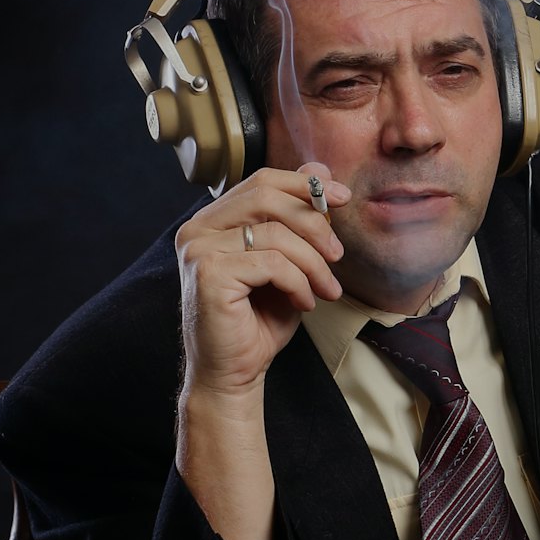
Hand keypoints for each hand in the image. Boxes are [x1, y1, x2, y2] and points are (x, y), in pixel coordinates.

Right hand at [174, 163, 352, 399]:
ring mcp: (198, 250)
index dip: (305, 185)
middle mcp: (197, 229)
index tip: (342, 198)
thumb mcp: (289, 260)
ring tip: (326, 288)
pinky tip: (305, 302)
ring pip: (276, 234)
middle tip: (338, 254)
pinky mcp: (208, 274)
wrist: (235, 372)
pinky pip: (272, 263)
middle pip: (268, 197)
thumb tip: (317, 168)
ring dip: (314, 263)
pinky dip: (299, 283)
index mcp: (213, 220)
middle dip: (314, 223)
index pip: (262, 182)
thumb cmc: (260, 319)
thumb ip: (297, 217)